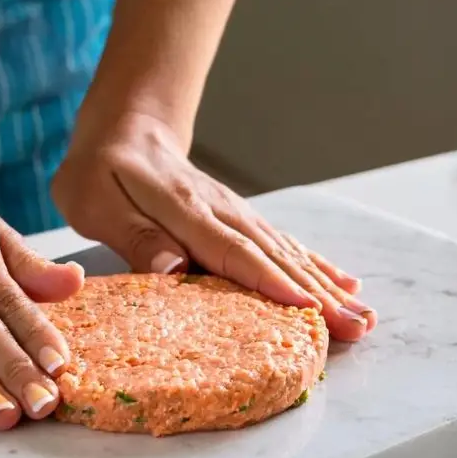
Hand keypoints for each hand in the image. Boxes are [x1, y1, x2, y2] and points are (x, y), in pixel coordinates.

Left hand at [52, 111, 375, 341]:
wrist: (126, 128)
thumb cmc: (101, 170)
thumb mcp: (94, 201)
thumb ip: (134, 235)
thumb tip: (174, 269)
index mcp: (185, 210)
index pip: (234, 252)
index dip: (271, 283)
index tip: (308, 311)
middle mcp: (220, 210)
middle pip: (275, 257)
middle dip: (317, 295)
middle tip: (356, 329)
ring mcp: (235, 212)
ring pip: (287, 252)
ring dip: (326, 285)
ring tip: (362, 317)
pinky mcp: (240, 216)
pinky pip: (283, 242)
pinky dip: (315, 264)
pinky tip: (344, 284)